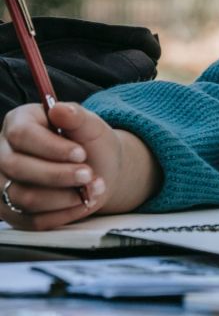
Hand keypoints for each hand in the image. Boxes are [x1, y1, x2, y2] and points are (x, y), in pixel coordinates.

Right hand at [0, 102, 158, 229]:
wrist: (97, 170)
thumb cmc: (90, 143)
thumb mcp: (91, 125)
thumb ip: (77, 116)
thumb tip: (59, 109)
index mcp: (19, 122)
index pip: (22, 134)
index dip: (51, 147)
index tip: (81, 153)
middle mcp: (4, 153)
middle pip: (19, 168)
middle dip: (59, 174)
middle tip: (89, 174)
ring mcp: (3, 185)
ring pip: (24, 197)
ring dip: (64, 196)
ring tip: (94, 187)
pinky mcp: (13, 212)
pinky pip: (33, 220)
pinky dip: (63, 214)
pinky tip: (84, 202)